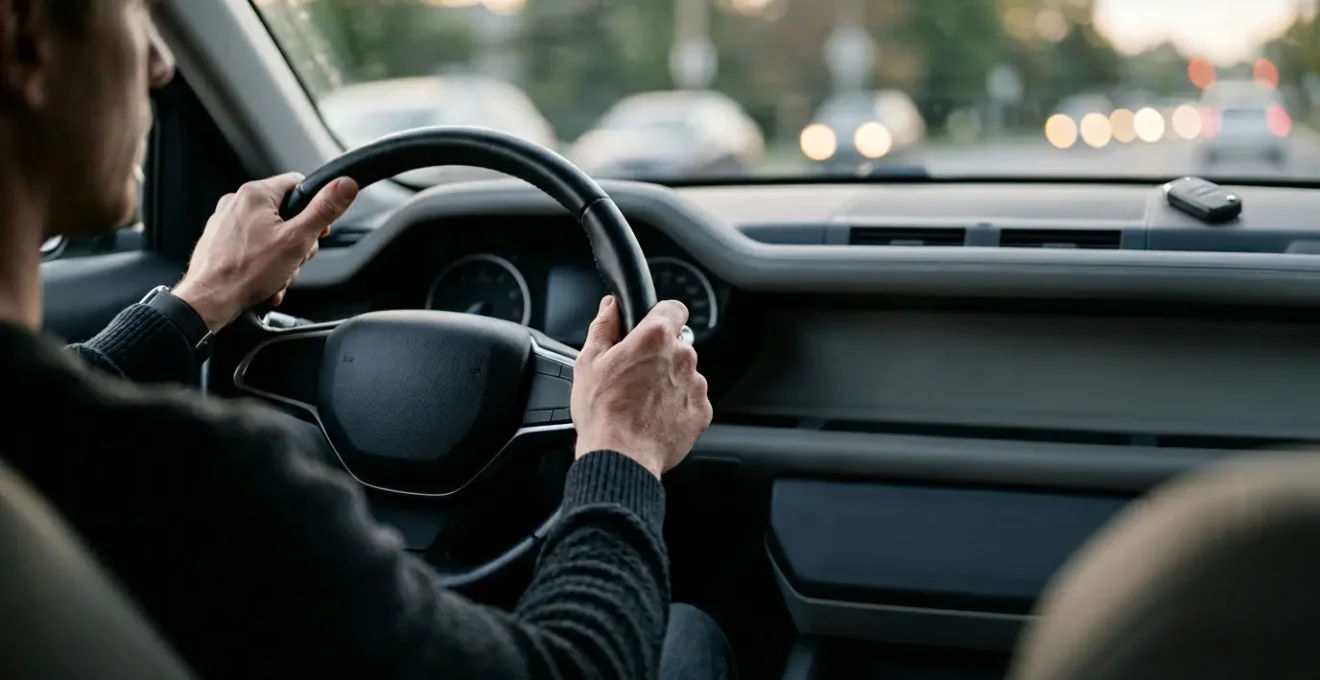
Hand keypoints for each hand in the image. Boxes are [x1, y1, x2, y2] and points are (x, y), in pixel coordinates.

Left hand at [172, 173, 358, 330]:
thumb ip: (324, 211)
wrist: (208, 301)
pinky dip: (264, 265)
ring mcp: (225, 223)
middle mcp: (236, 203)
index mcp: (255, 194)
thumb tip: (345, 185)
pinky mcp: (219, 242)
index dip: (315, 208)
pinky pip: (253, 249)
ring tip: (277, 276)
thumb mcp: (297, 240)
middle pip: (286, 214)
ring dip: (282, 259)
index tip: (317, 230)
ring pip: (270, 235)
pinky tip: (266, 282)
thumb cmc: (246, 272)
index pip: (298, 185)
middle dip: (298, 242)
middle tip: (295, 259)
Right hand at [571, 296, 712, 478]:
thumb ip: (604, 326)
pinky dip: (677, 406)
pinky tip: (654, 417)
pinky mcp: (702, 412)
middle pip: (677, 344)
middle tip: (634, 375)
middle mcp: (683, 357)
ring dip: (668, 381)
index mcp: (656, 338)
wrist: (621, 457)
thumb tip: (610, 307)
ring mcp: (695, 385)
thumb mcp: (589, 361)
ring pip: (684, 373)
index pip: (673, 308)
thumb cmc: (603, 412)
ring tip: (641, 402)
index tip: (649, 328)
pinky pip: (691, 400)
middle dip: (659, 355)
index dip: (660, 316)